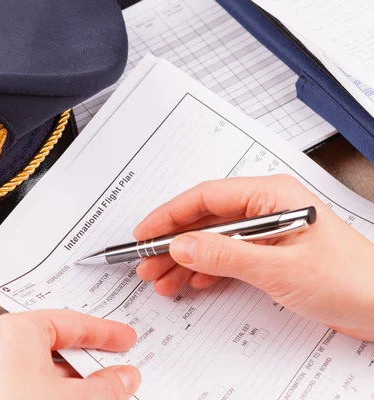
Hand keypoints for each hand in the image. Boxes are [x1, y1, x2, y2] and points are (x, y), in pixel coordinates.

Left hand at [0, 310, 140, 399]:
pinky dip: (55, 391)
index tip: (122, 338)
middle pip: (56, 345)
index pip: (70, 322)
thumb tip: (122, 378)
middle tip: (117, 364)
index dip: (104, 332)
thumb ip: (107, 384)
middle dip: (89, 359)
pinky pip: (29, 384)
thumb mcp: (80, 398)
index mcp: (15, 332)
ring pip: (43, 368)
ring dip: (75, 380)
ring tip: (104, 391)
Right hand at [134, 174, 373, 340]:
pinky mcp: (272, 254)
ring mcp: (269, 232)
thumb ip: (225, 255)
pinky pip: (229, 256)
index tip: (145, 233)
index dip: (169, 215)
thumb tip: (182, 246)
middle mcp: (267, 208)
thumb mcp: (279, 269)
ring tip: (162, 278)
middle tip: (147, 263)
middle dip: (173, 242)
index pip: (206, 197)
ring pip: (214, 239)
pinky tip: (193, 281)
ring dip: (186, 259)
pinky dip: (208, 269)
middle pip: (206, 219)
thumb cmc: (351, 280)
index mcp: (272, 195)